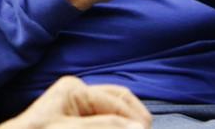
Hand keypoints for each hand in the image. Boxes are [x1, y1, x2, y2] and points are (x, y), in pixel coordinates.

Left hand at [0, 76, 149, 128]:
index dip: (136, 118)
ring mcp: (76, 112)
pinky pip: (103, 122)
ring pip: (113, 116)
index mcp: (75, 89)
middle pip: (119, 104)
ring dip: (125, 123)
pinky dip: (115, 126)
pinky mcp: (74, 123)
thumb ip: (105, 126)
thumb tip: (139, 128)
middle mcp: (78, 96)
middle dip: (134, 119)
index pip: (118, 100)